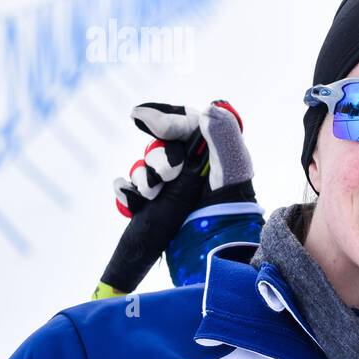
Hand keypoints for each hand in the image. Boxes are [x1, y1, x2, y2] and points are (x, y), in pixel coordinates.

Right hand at [95, 101, 254, 296]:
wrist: (215, 249)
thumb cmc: (232, 208)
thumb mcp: (234, 168)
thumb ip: (223, 134)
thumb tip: (205, 109)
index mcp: (211, 152)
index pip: (183, 123)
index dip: (162, 117)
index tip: (141, 117)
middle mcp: (189, 167)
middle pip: (158, 146)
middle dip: (158, 158)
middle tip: (169, 175)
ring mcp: (170, 188)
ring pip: (141, 167)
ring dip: (142, 178)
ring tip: (154, 195)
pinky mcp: (154, 207)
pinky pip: (126, 189)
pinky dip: (125, 193)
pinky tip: (136, 202)